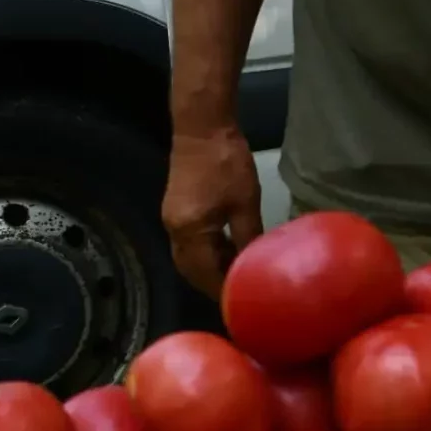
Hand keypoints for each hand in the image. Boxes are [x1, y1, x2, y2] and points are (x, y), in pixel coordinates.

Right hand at [162, 125, 263, 299]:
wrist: (202, 126)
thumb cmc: (226, 163)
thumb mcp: (245, 203)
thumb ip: (248, 237)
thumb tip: (258, 265)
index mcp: (189, 231)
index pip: (205, 274)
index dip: (223, 291)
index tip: (243, 304)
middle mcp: (174, 231)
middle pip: (192, 271)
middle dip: (214, 285)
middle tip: (241, 295)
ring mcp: (172, 221)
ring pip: (190, 259)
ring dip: (211, 270)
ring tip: (238, 276)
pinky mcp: (177, 211)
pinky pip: (189, 244)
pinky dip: (207, 254)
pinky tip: (229, 252)